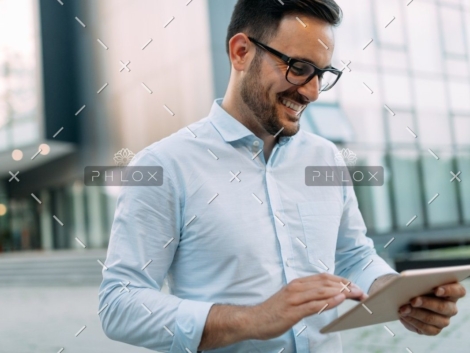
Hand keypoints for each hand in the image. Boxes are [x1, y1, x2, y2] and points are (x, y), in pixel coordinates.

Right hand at [250, 273, 366, 339]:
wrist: (253, 320)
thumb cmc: (273, 311)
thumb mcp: (292, 299)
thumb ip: (307, 296)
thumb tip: (326, 295)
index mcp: (298, 284)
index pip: (324, 278)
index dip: (342, 280)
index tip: (355, 286)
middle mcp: (297, 287)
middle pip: (326, 283)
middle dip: (346, 286)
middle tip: (362, 292)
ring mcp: (294, 298)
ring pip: (322, 291)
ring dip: (342, 292)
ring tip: (356, 294)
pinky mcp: (292, 311)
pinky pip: (313, 304)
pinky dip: (328, 301)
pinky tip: (339, 300)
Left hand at [398, 282, 466, 334]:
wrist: (408, 300)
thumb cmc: (418, 287)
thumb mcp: (420, 282)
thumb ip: (421, 282)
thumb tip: (411, 283)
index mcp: (452, 292)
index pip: (458, 291)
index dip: (449, 290)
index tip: (437, 290)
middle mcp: (451, 307)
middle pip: (443, 307)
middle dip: (426, 303)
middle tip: (413, 300)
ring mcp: (444, 320)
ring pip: (432, 318)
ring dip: (416, 313)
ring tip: (403, 309)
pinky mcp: (435, 329)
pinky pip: (426, 328)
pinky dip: (413, 321)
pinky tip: (404, 316)